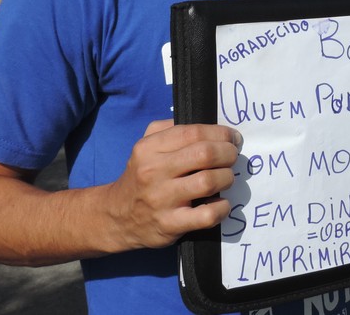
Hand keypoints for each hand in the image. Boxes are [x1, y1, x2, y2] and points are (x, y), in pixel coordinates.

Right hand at [105, 120, 241, 250]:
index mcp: (149, 148)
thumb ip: (169, 129)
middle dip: (228, 153)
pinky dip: (222, 208)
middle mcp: (153, 171)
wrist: (117, 216)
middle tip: (232, 157)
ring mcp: (161, 199)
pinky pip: (206, 215)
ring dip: (226, 178)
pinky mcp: (170, 224)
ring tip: (226, 178)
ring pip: (208, 182)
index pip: (193, 132)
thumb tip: (207, 126)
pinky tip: (221, 204)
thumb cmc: (141, 176)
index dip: (220, 133)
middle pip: (204, 154)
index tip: (233, 138)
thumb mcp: (145, 145)